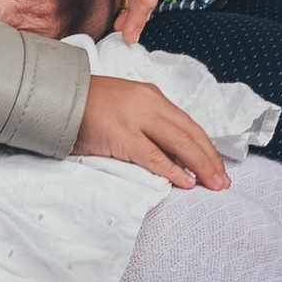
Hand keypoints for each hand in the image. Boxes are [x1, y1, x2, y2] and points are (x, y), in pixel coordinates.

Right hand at [77, 75, 227, 189]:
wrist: (57, 97)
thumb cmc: (89, 107)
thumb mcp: (126, 108)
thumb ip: (148, 125)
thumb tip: (173, 154)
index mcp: (151, 97)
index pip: (188, 124)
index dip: (206, 147)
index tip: (218, 166)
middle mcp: (149, 103)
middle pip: (189, 133)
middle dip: (210, 159)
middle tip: (223, 181)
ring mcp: (135, 118)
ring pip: (178, 143)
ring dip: (200, 166)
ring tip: (213, 184)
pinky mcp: (121, 135)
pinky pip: (153, 156)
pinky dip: (172, 170)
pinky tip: (186, 182)